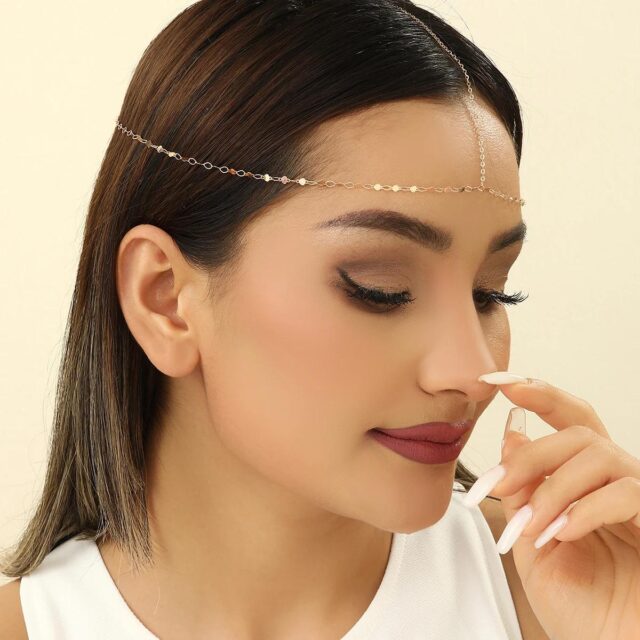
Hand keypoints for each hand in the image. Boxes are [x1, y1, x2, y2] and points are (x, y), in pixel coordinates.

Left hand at [472, 376, 639, 639]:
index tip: (500, 383)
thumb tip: (512, 435)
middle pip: (580, 431)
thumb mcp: (533, 544)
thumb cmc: (580, 608)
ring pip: (599, 456)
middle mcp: (618, 482)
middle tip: (498, 486)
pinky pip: (628, 493)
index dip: (540, 394)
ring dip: (554, 488)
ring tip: (533, 527)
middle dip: (531, 455)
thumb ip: (524, 492)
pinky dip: (586, 509)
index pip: (569, 421)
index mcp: (586, 482)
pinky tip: (562, 533)